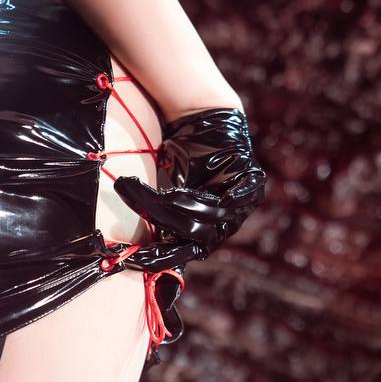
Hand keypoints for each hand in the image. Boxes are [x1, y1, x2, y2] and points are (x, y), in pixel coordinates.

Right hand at [112, 108, 265, 273]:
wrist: (203, 122)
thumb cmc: (180, 160)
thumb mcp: (166, 193)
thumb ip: (158, 217)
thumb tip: (126, 244)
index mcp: (205, 233)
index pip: (183, 252)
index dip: (160, 257)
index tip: (135, 259)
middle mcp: (226, 225)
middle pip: (194, 233)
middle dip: (162, 217)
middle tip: (135, 200)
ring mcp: (243, 206)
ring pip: (212, 216)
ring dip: (181, 206)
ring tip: (157, 195)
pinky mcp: (253, 183)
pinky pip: (240, 196)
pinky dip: (228, 198)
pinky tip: (215, 197)